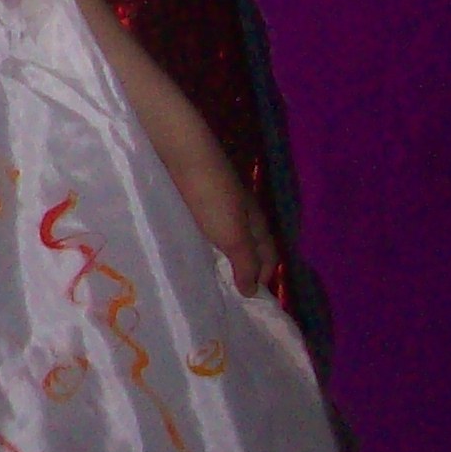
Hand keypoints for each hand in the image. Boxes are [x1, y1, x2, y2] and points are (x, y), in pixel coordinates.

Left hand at [157, 124, 280, 297]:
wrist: (181, 152)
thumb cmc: (211, 196)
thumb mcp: (233, 235)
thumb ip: (245, 263)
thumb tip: (253, 293)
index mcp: (257, 222)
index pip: (269, 256)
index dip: (264, 277)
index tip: (250, 299)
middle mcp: (242, 211)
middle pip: (251, 245)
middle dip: (245, 268)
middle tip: (230, 292)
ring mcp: (219, 201)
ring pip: (228, 234)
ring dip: (223, 254)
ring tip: (210, 276)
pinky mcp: (196, 195)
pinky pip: (207, 224)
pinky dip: (206, 240)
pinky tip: (193, 246)